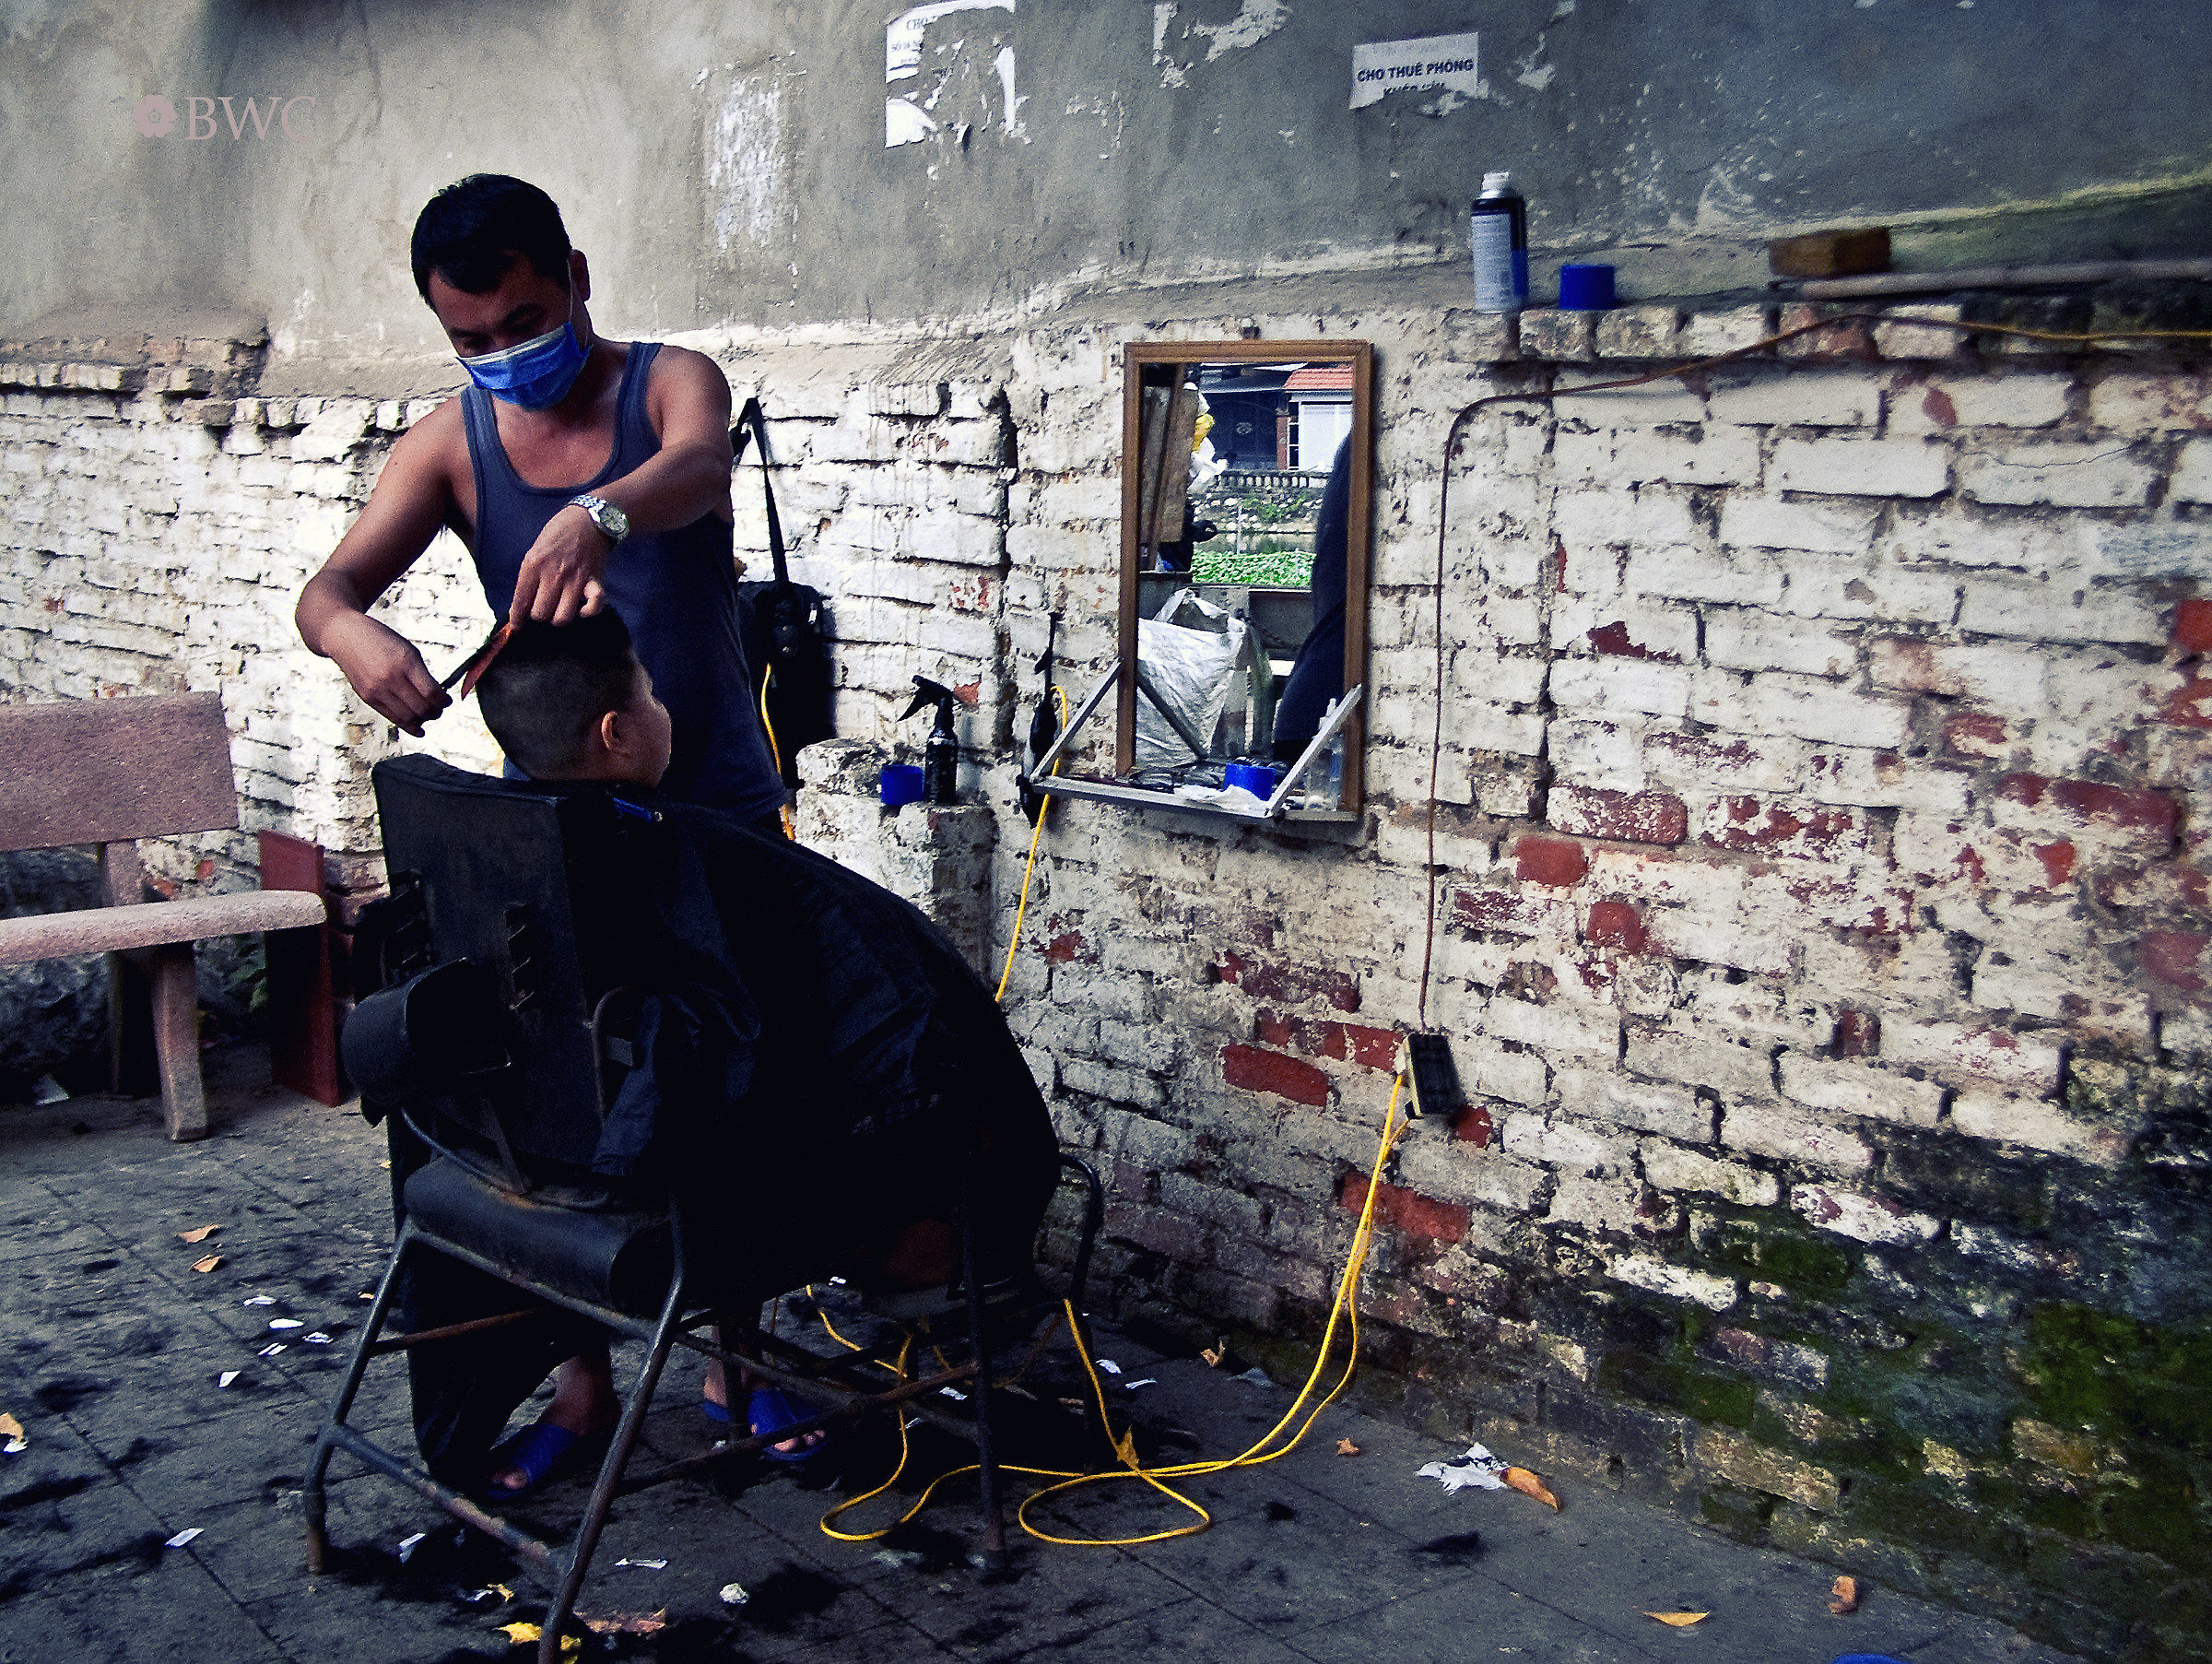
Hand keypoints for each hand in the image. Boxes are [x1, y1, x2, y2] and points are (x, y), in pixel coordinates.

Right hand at [322, 613, 448, 735]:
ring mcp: (377, 689)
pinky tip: (418, 729)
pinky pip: (391, 717)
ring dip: (423, 720)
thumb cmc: (383, 642)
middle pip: (421, 707)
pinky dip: (407, 725)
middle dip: (435, 712)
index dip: (443, 701)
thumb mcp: (407, 650)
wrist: (346, 636)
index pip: (431, 692)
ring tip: (429, 717)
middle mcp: (390, 677)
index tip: (447, 701)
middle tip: (439, 710)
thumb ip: (421, 674)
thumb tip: (437, 698)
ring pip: (407, 716)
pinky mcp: (367, 697)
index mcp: (405, 662)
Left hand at [509, 505, 610, 625]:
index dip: (517, 618)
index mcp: (533, 564)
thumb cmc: (559, 533)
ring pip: (562, 617)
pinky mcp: (594, 581)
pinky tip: (581, 609)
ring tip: (558, 609)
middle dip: (539, 615)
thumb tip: (523, 603)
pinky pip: (593, 607)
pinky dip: (587, 613)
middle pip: (540, 613)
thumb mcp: (535, 549)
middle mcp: (553, 574)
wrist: (588, 519)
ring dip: (559, 617)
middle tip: (541, 608)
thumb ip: (529, 575)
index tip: (517, 626)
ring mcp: (575, 579)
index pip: (520, 601)